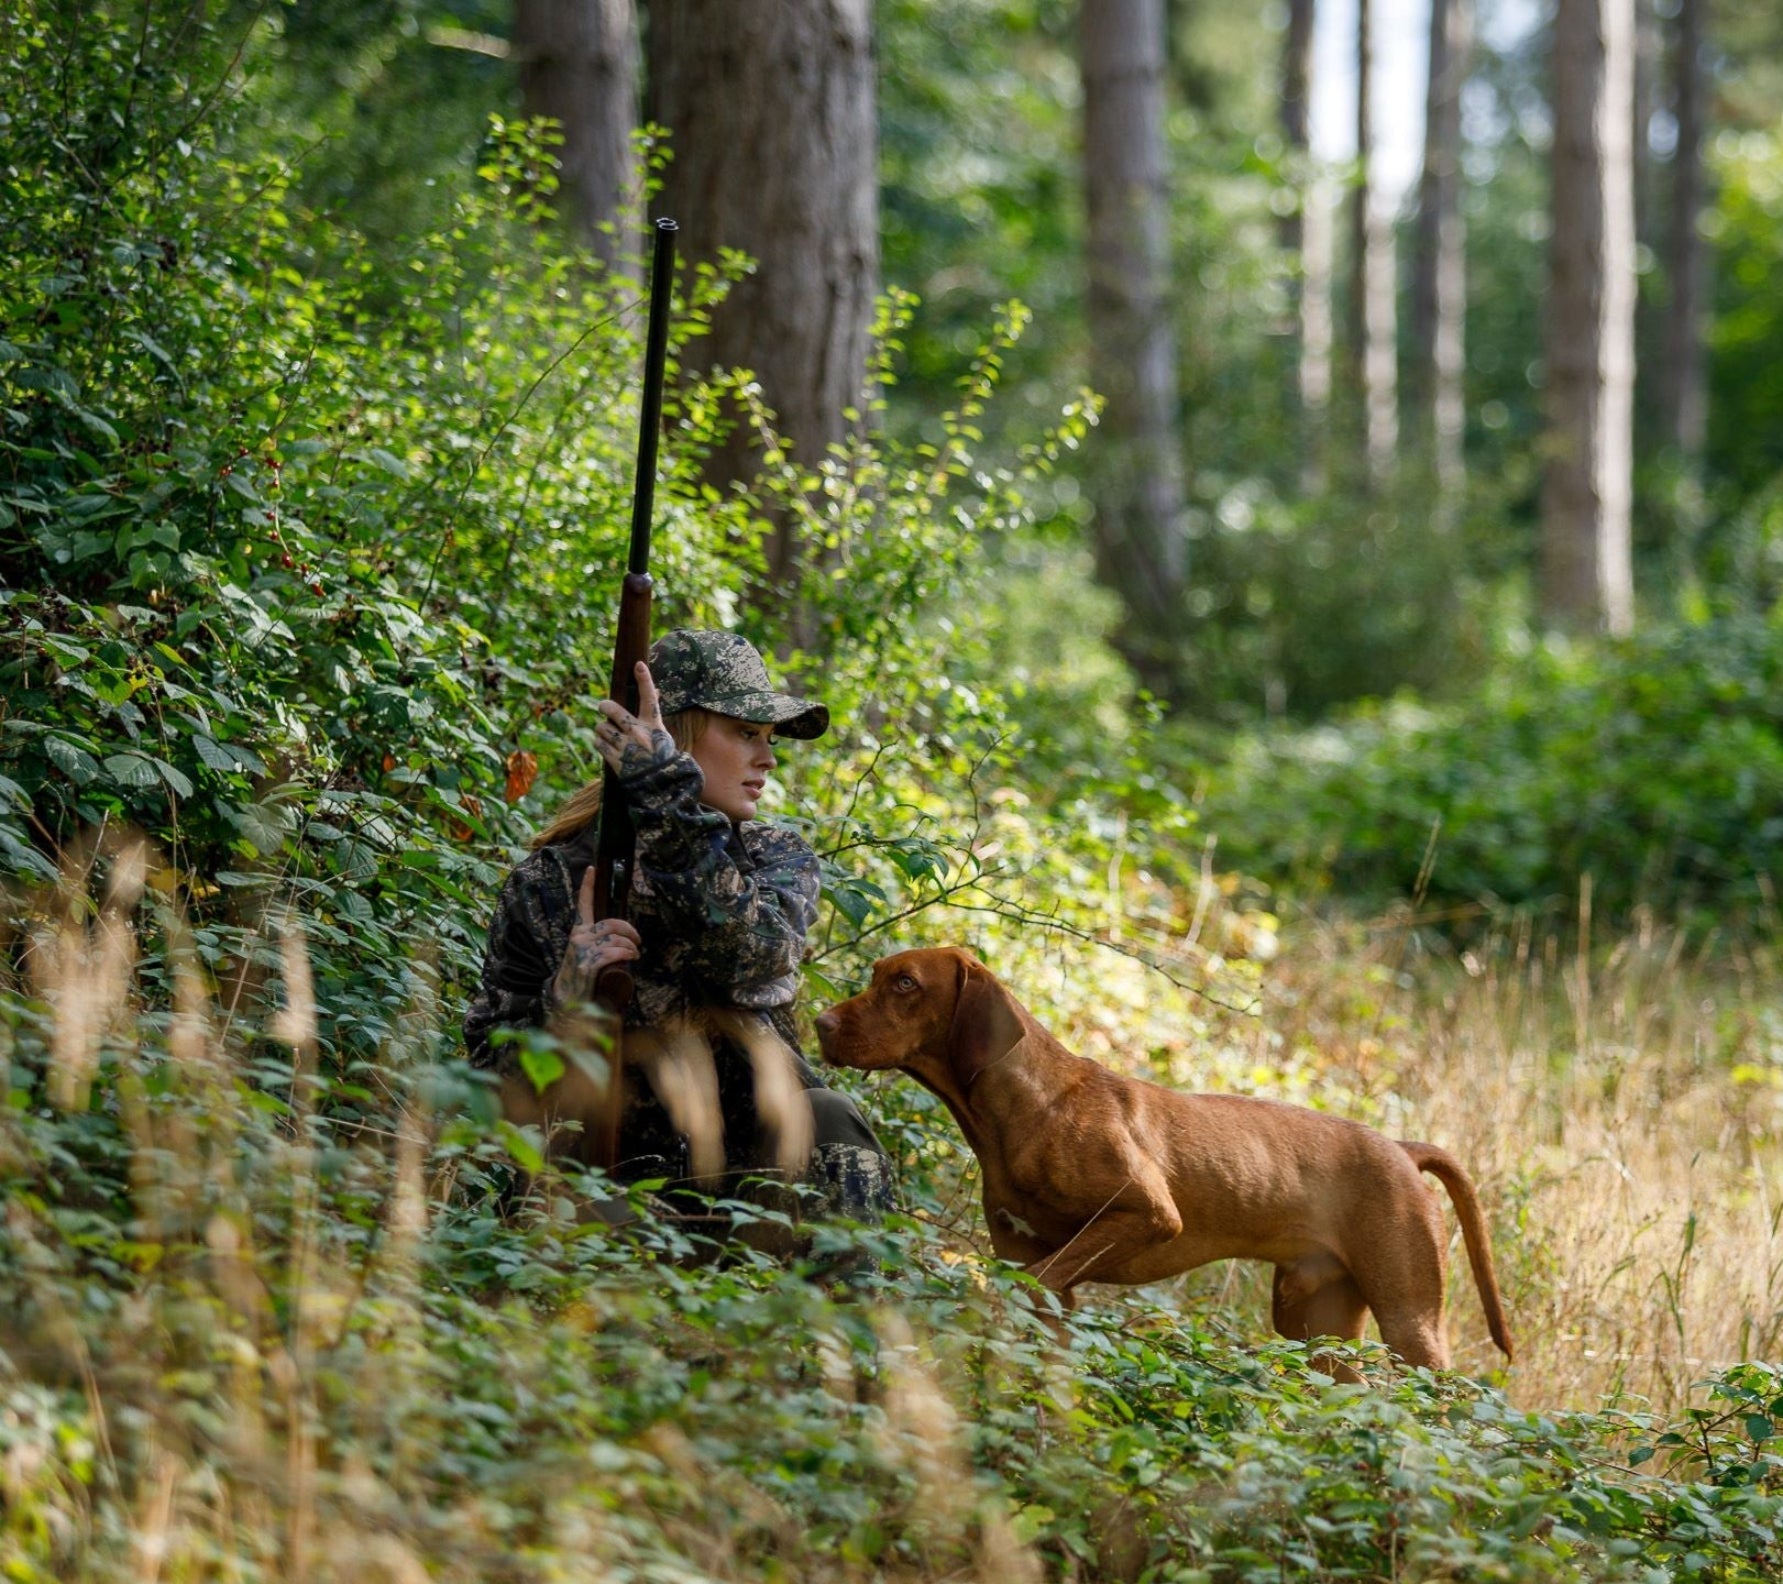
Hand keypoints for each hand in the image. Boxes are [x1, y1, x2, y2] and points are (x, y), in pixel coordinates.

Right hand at [554, 867, 642, 1002]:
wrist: (569, 999)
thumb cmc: (582, 973)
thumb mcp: (588, 952)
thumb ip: (598, 940)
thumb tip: (620, 933)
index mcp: (578, 931)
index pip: (583, 904)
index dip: (587, 886)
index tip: (592, 868)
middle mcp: (578, 938)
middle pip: (611, 923)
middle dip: (629, 929)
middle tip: (638, 940)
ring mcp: (582, 951)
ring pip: (615, 938)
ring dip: (631, 946)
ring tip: (635, 954)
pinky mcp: (587, 965)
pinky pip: (612, 953)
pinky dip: (626, 953)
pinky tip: (631, 957)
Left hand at [594, 661, 665, 769]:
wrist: (660, 785)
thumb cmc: (661, 755)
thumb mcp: (662, 733)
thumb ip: (653, 713)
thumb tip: (656, 689)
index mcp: (653, 725)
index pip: (649, 698)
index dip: (644, 680)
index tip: (638, 665)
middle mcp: (639, 733)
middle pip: (613, 709)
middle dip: (605, 706)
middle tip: (604, 708)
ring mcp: (626, 747)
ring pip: (602, 727)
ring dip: (602, 730)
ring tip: (609, 735)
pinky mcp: (616, 760)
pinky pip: (598, 743)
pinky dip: (600, 743)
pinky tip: (607, 746)